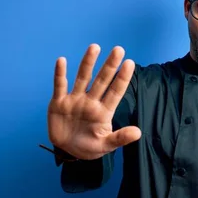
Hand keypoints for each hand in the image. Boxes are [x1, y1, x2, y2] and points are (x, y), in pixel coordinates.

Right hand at [47, 44, 141, 159]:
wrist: (67, 151)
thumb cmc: (89, 146)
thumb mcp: (105, 145)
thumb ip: (120, 138)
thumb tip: (138, 132)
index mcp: (104, 111)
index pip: (115, 92)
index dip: (122, 78)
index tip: (130, 63)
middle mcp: (90, 102)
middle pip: (102, 80)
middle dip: (110, 65)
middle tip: (119, 49)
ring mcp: (75, 100)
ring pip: (83, 78)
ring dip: (88, 63)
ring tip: (95, 47)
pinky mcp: (59, 103)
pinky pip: (60, 86)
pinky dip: (60, 74)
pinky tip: (62, 61)